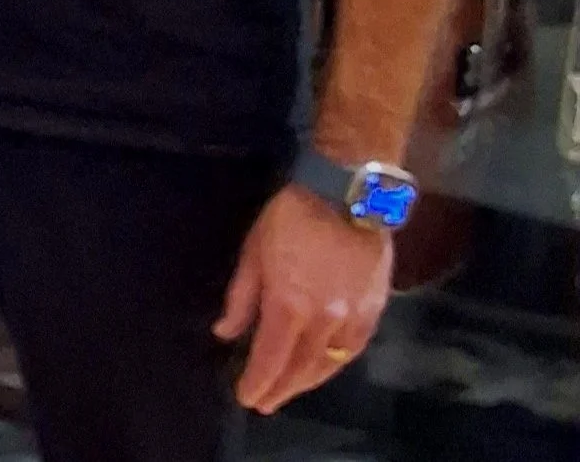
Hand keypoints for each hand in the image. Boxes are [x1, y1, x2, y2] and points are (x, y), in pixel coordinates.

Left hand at [214, 181, 392, 413]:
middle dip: (281, 388)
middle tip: (265, 403)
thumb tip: (225, 333)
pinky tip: (323, 368)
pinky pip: (352, 350)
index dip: (258, 381)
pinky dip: (334, 365)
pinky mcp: (374, 311)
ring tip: (289, 391)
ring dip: (307, 382)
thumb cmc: (290, 218)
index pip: (270, 357)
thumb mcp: (253, 252)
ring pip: (328, 364)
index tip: (247, 397)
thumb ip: (241, 298)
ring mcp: (352, 318)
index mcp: (288, 305)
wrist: (347, 196)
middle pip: (300, 368)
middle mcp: (323, 320)